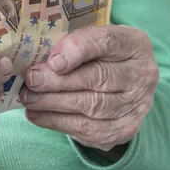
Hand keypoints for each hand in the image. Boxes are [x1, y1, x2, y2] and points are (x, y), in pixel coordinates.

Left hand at [20, 25, 158, 151]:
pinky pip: (89, 129)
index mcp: (133, 43)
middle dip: (59, 81)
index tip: (53, 61)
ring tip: (28, 98)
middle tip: (31, 80)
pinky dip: (58, 122)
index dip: (78, 50)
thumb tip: (37, 62)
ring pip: (92, 106)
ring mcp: (136, 105)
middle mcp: (141, 74)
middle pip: (98, 77)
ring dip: (54, 103)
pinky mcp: (125, 130)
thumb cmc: (100, 55)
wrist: (124, 85)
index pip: (106, 42)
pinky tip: (37, 115)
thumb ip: (70, 44)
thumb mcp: (91, 39)